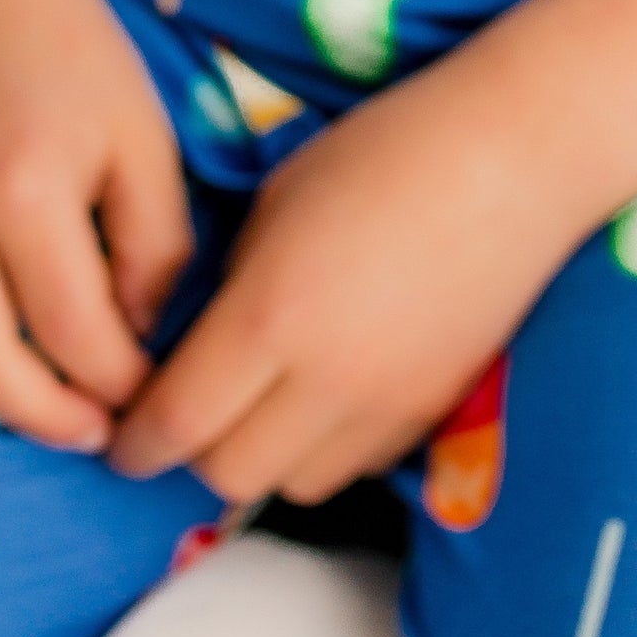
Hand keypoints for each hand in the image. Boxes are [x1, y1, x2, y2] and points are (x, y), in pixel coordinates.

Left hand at [109, 44, 579, 504]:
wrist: (516, 159)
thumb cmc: (385, 151)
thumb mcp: (277, 201)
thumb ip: (228, 284)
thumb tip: (201, 343)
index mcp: (270, 316)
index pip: (177, 423)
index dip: (135, 441)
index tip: (120, 436)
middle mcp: (325, 381)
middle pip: (228, 474)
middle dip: (191, 454)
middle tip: (182, 416)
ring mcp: (387, 407)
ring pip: (293, 485)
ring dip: (261, 457)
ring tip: (258, 405)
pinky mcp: (435, 414)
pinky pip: (355, 466)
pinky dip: (323, 449)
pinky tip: (325, 394)